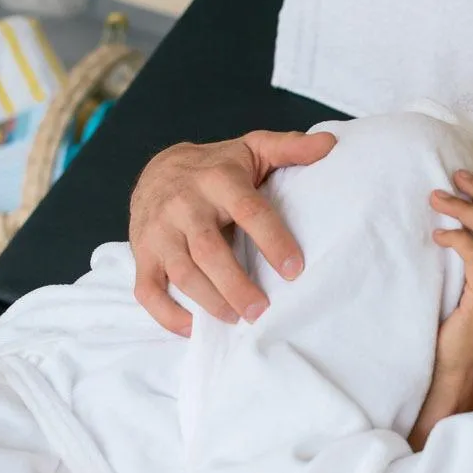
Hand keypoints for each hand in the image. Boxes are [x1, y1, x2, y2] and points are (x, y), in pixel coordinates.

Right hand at [128, 129, 336, 335]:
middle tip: (261, 310)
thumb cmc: (218, 167)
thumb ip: (290, 148)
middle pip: (209, 250)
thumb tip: (330, 144)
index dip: (273, 240)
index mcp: (219, 180)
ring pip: (181, 272)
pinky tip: (193, 328)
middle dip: (236, 284)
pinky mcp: (142, 253)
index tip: (294, 269)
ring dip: (208, 301)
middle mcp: (184, 204)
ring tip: (237, 318)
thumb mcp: (254, 149)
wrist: (158, 168)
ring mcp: (158, 231)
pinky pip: (147, 289)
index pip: (249, 211)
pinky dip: (166, 314)